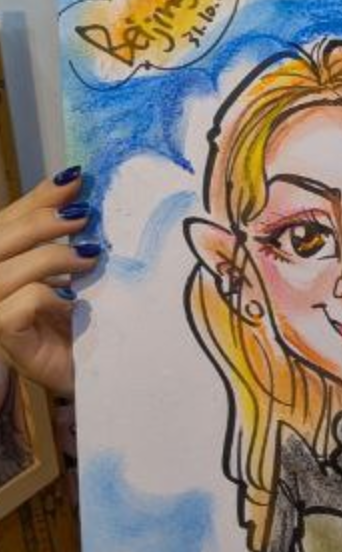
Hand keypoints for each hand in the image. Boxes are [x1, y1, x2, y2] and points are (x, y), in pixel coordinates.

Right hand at [0, 169, 99, 397]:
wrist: (119, 374)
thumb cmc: (101, 321)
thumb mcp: (88, 273)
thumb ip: (76, 238)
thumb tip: (83, 188)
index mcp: (10, 269)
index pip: (6, 225)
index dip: (35, 198)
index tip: (75, 178)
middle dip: (38, 221)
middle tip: (83, 215)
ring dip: (46, 257)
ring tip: (89, 256)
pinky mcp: (12, 348)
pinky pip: (10, 310)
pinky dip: (40, 296)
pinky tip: (71, 299)